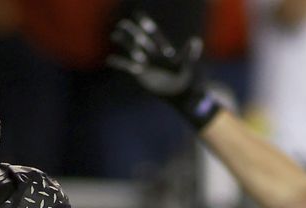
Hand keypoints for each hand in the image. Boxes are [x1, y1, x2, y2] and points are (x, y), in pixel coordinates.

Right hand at [108, 13, 221, 127]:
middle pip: (140, 40)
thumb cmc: (187, 78)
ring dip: (124, 43)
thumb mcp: (187, 66)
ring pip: (132, 50)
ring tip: (114, 35)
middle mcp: (153, 54)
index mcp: (164, 50)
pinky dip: (119, 64)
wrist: (181, 93)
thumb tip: (195, 41)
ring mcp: (146, 64)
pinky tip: (109, 60)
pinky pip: (128, 67)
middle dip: (132, 32)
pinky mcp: (140, 74)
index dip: (146, 25)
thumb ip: (189, 54)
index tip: (138, 15)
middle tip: (122, 23)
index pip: (154, 34)